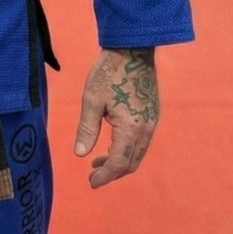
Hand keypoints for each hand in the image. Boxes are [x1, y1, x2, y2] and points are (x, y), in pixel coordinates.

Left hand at [73, 48, 158, 188]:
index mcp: (131, 127)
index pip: (119, 163)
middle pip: (131, 163)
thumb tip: (80, 154)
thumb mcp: (91, 100)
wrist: (132, 50)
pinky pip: (141, 142)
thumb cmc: (109, 72)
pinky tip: (111, 145)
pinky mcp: (152, 115)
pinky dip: (127, 150)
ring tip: (97, 162)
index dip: (105, 176)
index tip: (91, 183)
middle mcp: (146, 129)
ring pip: (137, 154)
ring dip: (119, 162)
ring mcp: (151, 122)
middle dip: (113, 173)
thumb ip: (87, 129)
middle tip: (93, 176)